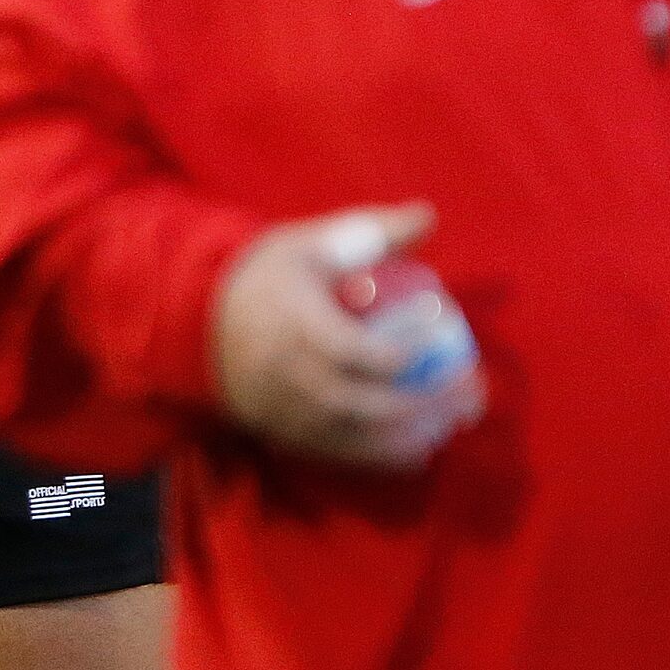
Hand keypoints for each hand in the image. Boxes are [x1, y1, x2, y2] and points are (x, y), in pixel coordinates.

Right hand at [213, 203, 484, 470]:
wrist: (197, 321)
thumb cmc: (263, 277)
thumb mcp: (309, 244)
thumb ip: (370, 231)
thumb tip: (428, 215)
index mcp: (298, 325)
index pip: (362, 353)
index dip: (412, 352)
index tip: (444, 336)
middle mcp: (294, 376)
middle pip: (374, 404)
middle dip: (433, 401)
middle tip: (473, 386)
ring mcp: (292, 412)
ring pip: (365, 436)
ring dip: (420, 432)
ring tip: (456, 416)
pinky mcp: (290, 434)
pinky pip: (348, 455)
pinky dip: (390, 454)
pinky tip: (422, 442)